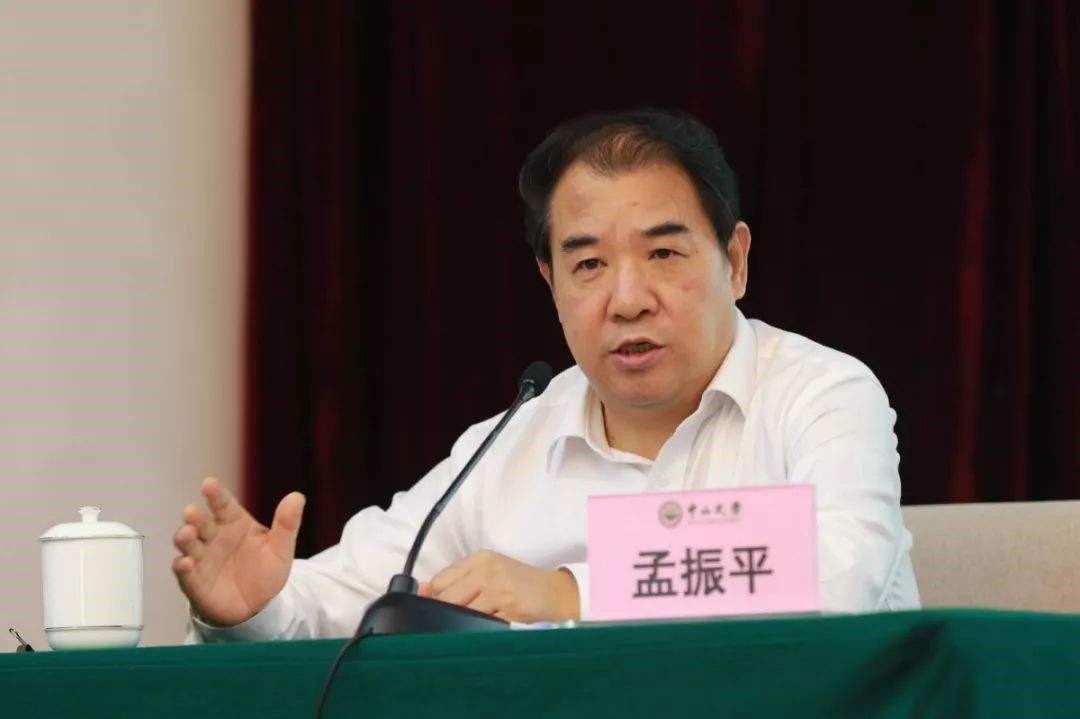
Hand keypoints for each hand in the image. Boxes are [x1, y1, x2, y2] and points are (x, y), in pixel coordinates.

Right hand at [171, 477, 304, 627]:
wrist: (258, 605)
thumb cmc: (266, 570)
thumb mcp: (281, 548)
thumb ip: (287, 523)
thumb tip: (297, 496)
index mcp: (234, 522)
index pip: (223, 504)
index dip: (215, 494)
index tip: (208, 483)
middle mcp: (214, 537)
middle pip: (201, 522)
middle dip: (195, 517)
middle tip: (192, 511)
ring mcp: (202, 558)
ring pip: (188, 544)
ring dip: (185, 538)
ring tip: (187, 533)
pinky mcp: (194, 581)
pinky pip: (184, 572)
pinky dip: (182, 566)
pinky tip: (185, 563)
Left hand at [418, 550, 579, 622]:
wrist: (556, 592)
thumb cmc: (520, 582)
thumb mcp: (489, 570)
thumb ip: (458, 579)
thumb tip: (422, 590)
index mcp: (480, 560)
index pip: (441, 580)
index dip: (433, 597)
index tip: (436, 606)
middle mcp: (488, 572)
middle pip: (448, 598)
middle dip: (446, 612)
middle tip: (454, 618)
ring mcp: (500, 592)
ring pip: (463, 614)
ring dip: (462, 623)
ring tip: (472, 623)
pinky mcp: (510, 611)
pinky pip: (483, 626)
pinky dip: (479, 630)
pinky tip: (484, 628)